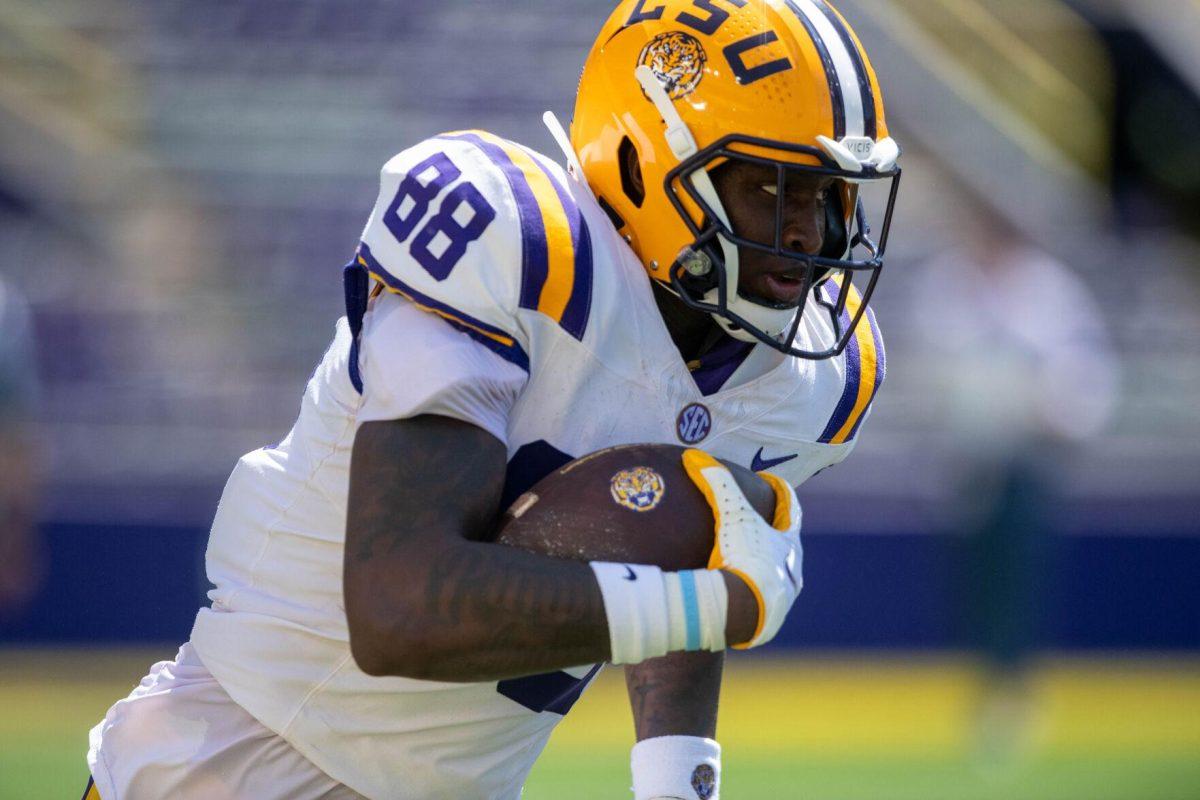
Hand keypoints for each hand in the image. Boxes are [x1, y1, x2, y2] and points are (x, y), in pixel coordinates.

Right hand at [682, 449, 801, 648]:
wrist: (746, 612)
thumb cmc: (745, 558)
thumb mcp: (731, 516)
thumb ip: (717, 484)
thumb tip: (696, 456)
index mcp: (789, 543)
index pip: (791, 508)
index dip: (781, 492)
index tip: (770, 481)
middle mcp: (792, 569)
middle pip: (787, 543)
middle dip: (775, 531)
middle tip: (758, 521)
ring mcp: (783, 595)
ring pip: (778, 574)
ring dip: (765, 564)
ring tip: (746, 560)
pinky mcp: (769, 619)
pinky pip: (761, 601)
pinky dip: (751, 592)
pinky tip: (737, 593)